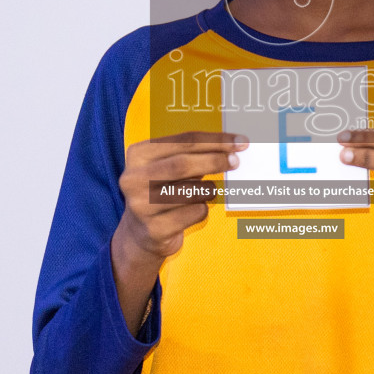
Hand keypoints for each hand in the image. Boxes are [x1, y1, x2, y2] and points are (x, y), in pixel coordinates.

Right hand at [110, 131, 246, 333]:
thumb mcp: (169, 167)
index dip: (215, 140)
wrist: (141, 233)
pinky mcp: (154, 229)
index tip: (240, 141)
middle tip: (236, 162)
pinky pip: (194, 214)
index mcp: (138, 155)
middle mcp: (134, 179)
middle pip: (182, 164)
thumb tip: (231, 148)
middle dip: (214, 160)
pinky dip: (202, 209)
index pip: (183, 140)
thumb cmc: (162, 191)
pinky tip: (194, 211)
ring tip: (208, 191)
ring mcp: (141, 206)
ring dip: (208, 190)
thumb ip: (193, 154)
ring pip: (191, 192)